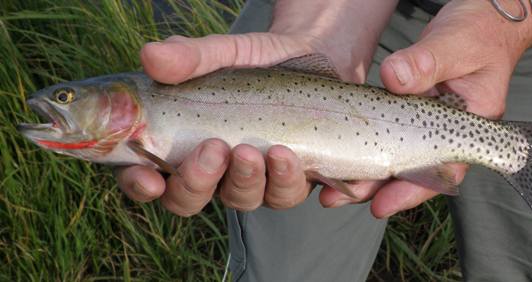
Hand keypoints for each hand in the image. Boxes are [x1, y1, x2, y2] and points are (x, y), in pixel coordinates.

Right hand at [116, 0, 398, 215]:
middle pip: (195, 199)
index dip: (143, 185)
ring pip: (252, 200)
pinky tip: (330, 192)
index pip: (152, 177)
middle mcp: (219, 173)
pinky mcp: (303, 176)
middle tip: (218, 148)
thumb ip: (190, 57)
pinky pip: (312, 196)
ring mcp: (261, 180)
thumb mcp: (224, 52)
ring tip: (274, 151)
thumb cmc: (255, 62)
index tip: (151, 178)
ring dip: (258, 181)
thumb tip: (151, 56)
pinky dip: (326, 197)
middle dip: (202, 181)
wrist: (309, 55)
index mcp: (186, 148)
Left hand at [319, 0, 528, 216]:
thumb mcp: (456, 44)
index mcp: (470, 123)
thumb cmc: (480, 30)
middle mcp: (447, 129)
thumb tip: (393, 80)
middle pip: (410, 170)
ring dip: (363, 170)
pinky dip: (362, 142)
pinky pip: (384, 130)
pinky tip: (337, 153)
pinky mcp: (408, 106)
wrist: (484, 14)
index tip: (380, 205)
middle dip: (374, 188)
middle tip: (335, 198)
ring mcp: (426, 119)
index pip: (442, 169)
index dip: (411, 191)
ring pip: (394, 154)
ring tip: (328, 186)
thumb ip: (427, 62)